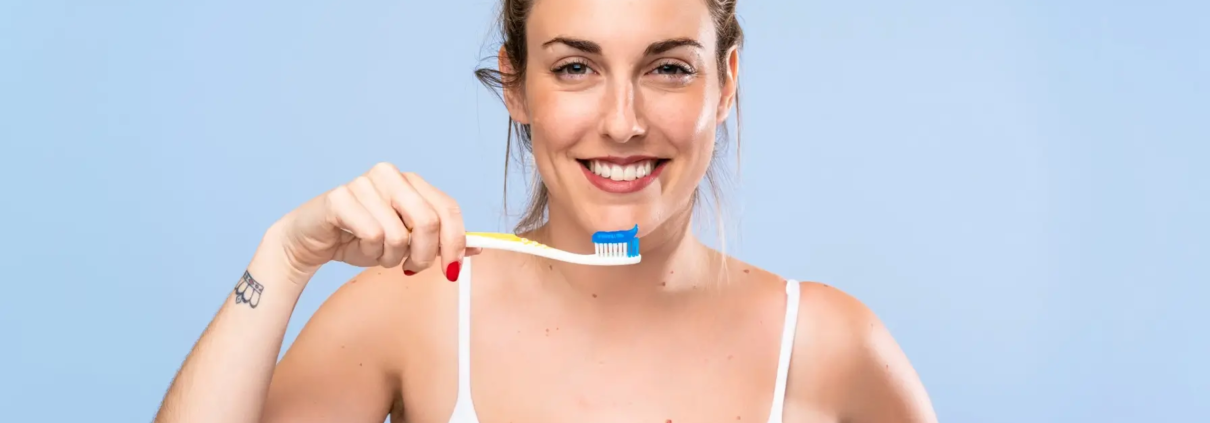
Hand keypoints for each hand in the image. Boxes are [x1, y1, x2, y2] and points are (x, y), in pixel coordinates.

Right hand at [268, 162, 476, 282]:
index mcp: (411, 181)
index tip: (452, 269)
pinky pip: (373, 235)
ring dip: (391, 257)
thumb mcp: (408, 243)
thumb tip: (477, 248)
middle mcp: (390, 175)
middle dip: (424, 256)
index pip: (448, 209)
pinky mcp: (340, 198)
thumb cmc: (361, 238)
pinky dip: (369, 252)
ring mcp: (363, 183)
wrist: (313, 240)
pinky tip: (358, 245)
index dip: (456, 242)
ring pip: (400, 234)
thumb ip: (440, 242)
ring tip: (376, 252)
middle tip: (410, 267)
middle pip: (429, 222)